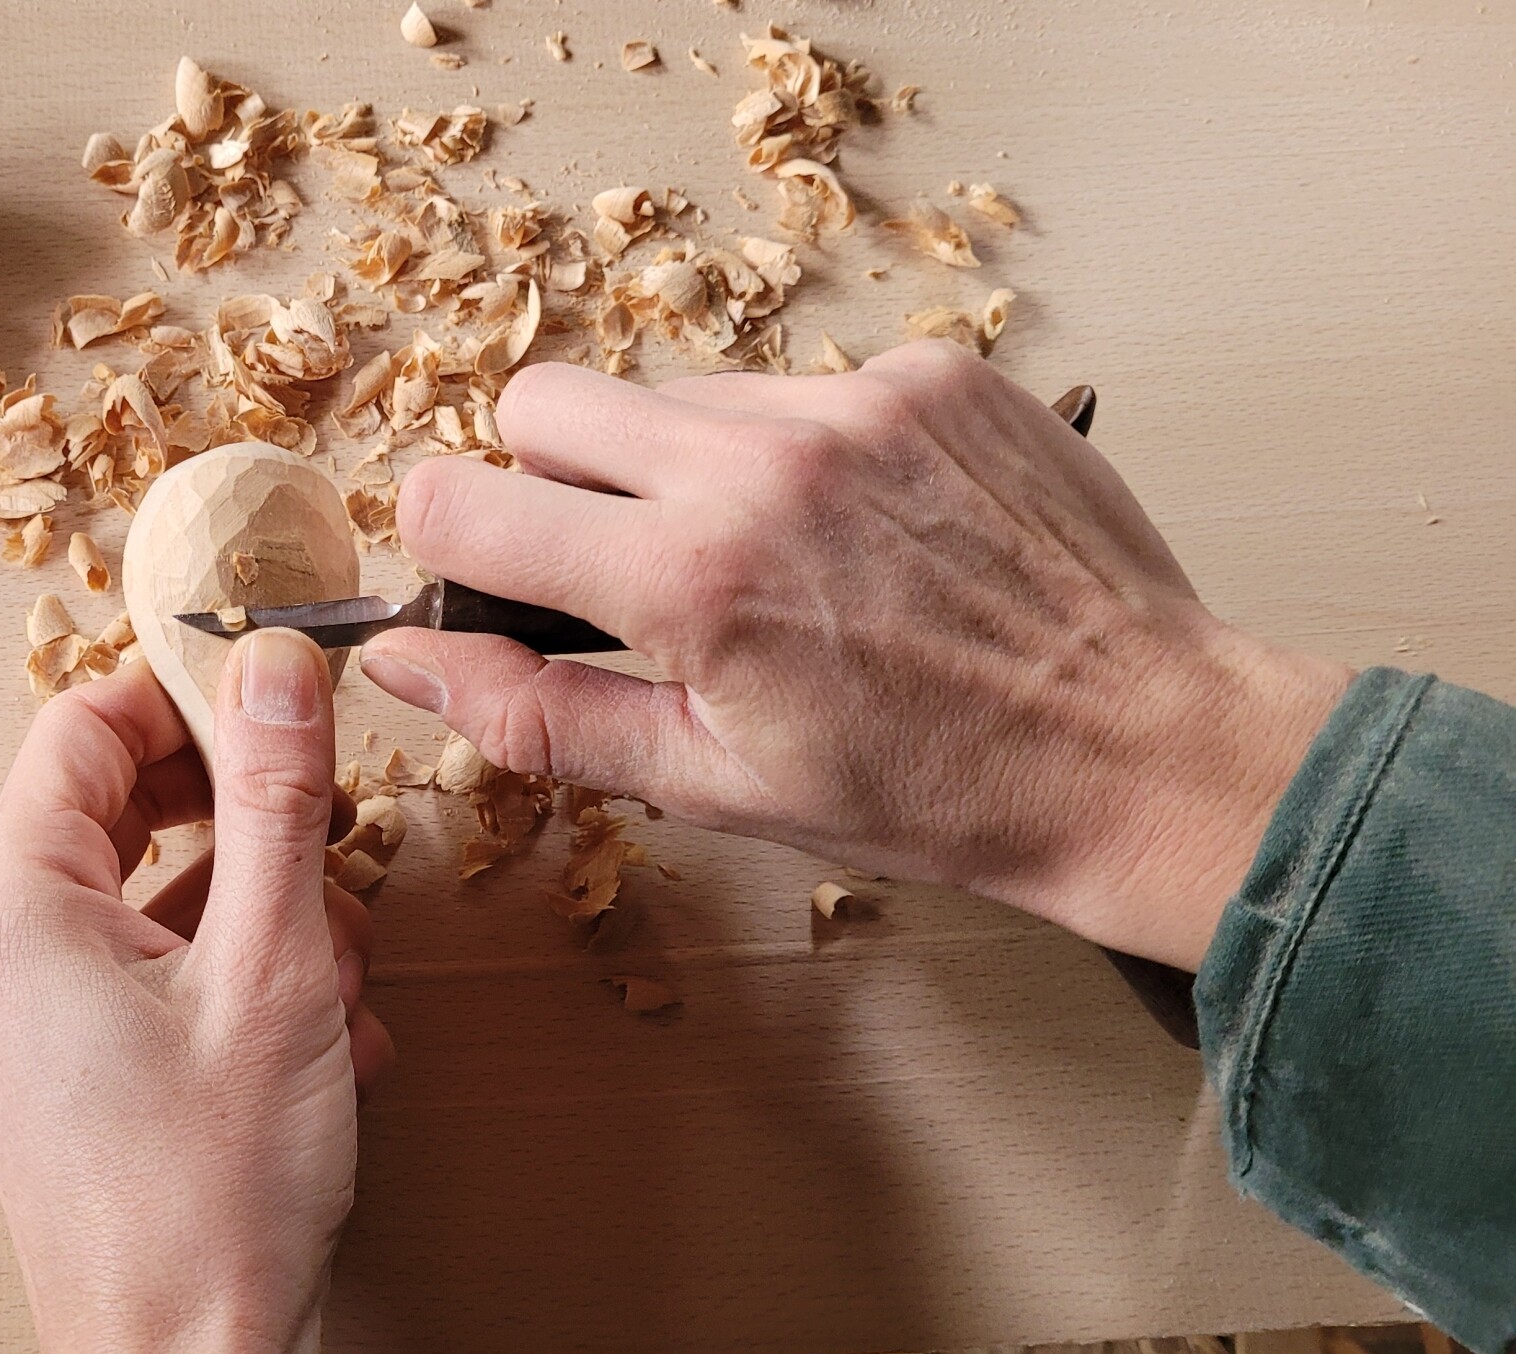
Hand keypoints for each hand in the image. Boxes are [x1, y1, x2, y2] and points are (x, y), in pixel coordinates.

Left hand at [0, 633, 392, 1353]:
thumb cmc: (211, 1196)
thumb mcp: (272, 969)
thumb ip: (273, 800)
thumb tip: (272, 661)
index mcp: (16, 907)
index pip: (84, 728)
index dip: (187, 696)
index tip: (282, 693)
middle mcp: (3, 955)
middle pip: (128, 813)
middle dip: (250, 827)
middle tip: (334, 848)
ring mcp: (36, 1022)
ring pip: (164, 901)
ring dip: (272, 921)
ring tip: (340, 990)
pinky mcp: (78, 1076)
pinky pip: (163, 980)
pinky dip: (248, 989)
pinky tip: (331, 1048)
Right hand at [359, 345, 1349, 969]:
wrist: (1137, 747)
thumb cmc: (935, 791)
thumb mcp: (710, 782)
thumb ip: (534, 714)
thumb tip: (404, 661)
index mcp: (688, 576)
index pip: (463, 499)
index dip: (451, 547)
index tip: (485, 580)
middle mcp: (760, 461)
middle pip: (544, 402)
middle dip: (547, 481)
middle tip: (620, 570)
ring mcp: (853, 402)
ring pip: (673, 391)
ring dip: (680, 466)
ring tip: (767, 564)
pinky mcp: (929, 374)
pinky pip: (793, 385)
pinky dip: (794, 449)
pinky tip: (856, 531)